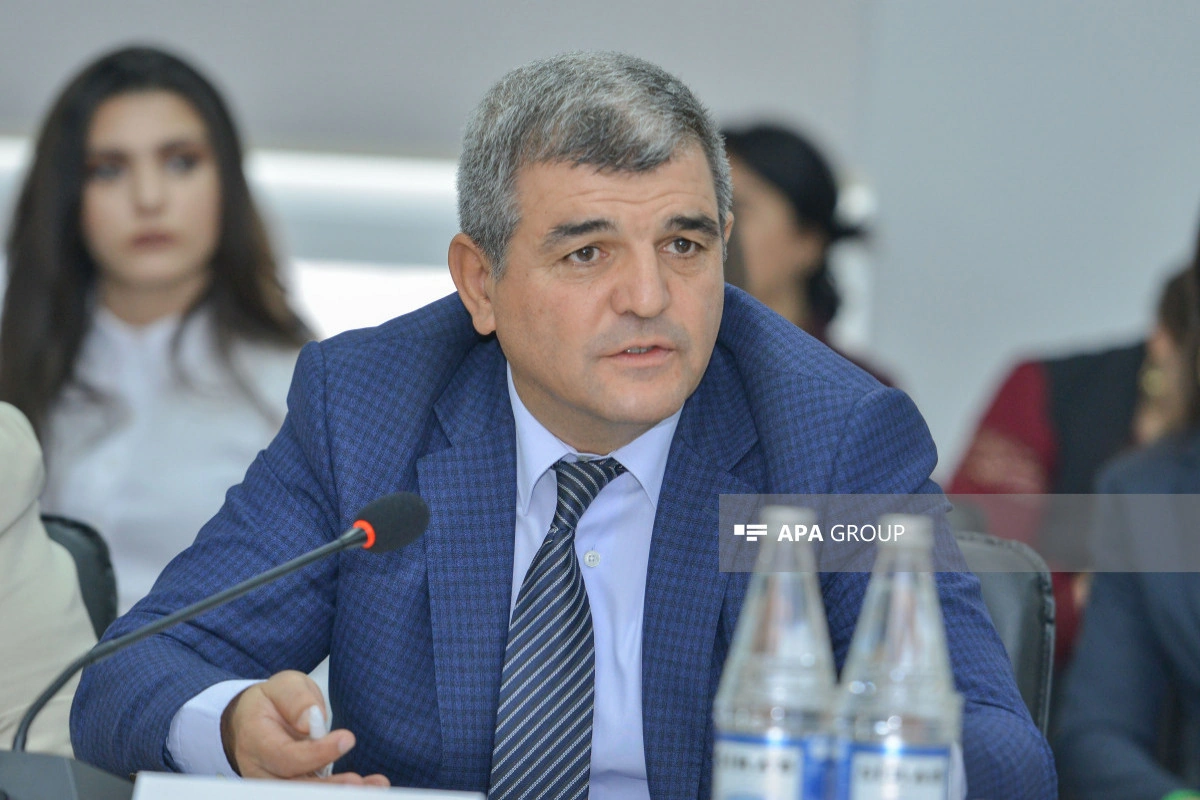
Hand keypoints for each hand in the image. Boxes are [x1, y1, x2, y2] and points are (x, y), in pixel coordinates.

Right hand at [220, 670, 388, 785]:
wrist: (254, 721)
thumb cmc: (272, 702)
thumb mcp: (283, 686)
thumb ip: (296, 699)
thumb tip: (308, 719)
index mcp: (256, 741)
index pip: (286, 757)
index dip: (316, 753)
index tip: (347, 739)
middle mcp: (262, 772)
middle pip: (295, 788)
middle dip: (330, 787)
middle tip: (360, 781)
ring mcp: (275, 785)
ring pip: (306, 795)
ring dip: (340, 792)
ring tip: (374, 786)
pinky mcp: (292, 790)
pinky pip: (314, 794)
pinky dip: (340, 791)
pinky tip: (366, 787)